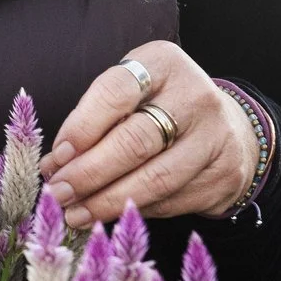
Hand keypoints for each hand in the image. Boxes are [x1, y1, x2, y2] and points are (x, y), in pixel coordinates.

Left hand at [39, 41, 257, 228]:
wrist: (226, 128)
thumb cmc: (159, 107)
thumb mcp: (130, 95)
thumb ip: (93, 120)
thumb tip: (54, 165)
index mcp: (163, 64)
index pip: (116, 92)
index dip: (82, 127)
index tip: (57, 156)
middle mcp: (195, 96)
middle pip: (135, 141)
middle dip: (89, 172)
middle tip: (59, 193)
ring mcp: (215, 138)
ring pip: (155, 179)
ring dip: (107, 202)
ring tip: (76, 214)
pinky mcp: (224, 175)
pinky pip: (171, 201)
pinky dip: (134, 211)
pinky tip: (108, 216)